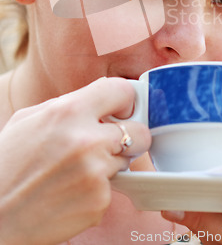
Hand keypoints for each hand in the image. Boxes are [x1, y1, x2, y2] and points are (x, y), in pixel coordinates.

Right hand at [0, 77, 150, 244]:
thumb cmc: (8, 164)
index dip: (124, 100)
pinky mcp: (99, 201)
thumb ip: (68, 104)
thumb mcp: (29, 119)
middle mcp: (87, 140)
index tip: (121, 110)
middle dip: (129, 136)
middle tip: (109, 142)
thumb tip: (100, 96)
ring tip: (77, 170)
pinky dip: (96, 191)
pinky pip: (111, 189)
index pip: (121, 90)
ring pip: (126, 161)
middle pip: (139, 131)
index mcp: (69, 112)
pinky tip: (71, 192)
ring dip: (109, 164)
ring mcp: (96, 173)